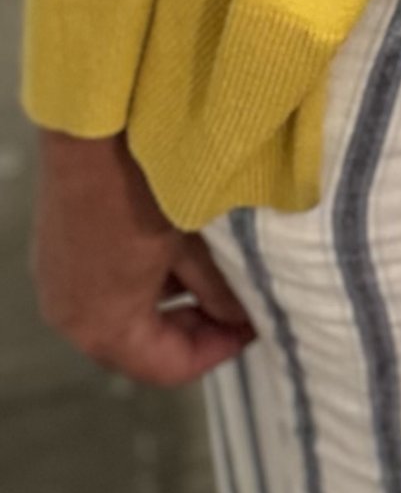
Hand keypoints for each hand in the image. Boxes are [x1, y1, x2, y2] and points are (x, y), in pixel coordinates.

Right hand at [33, 129, 254, 384]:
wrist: (93, 125)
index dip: (216, 351)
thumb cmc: (146, 186)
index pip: (166, 367)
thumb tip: (245, 315)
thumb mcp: (191, 241)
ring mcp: (57, 283)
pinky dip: (144, 277)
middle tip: (240, 301)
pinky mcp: (55, 251)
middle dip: (194, 327)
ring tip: (217, 271)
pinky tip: (179, 246)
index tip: (253, 327)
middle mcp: (70, 317)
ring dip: (170, 300)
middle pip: (141, 346)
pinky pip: (105, 284)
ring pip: (124, 313)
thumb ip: (219, 287)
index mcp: (103, 326)